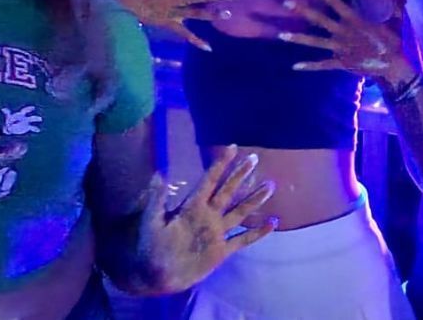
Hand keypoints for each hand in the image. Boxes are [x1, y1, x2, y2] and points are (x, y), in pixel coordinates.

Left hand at [1, 105, 42, 134]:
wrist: (9, 128)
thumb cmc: (8, 122)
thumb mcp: (7, 117)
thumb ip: (6, 113)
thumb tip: (3, 109)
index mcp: (20, 115)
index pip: (25, 111)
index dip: (29, 109)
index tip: (33, 108)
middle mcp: (25, 118)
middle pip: (31, 117)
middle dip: (35, 118)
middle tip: (40, 119)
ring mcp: (26, 123)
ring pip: (33, 122)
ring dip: (36, 122)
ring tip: (40, 123)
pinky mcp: (27, 127)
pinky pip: (32, 128)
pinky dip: (35, 129)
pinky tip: (38, 130)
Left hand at [130, 145, 276, 293]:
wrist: (155, 275)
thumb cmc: (150, 247)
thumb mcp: (151, 221)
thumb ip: (157, 199)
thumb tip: (159, 173)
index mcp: (192, 207)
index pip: (210, 180)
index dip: (220, 164)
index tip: (232, 147)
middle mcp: (208, 216)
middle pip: (228, 191)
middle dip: (240, 175)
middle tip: (254, 158)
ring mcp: (216, 233)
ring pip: (240, 212)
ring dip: (254, 199)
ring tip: (270, 185)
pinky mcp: (221, 251)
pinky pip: (242, 240)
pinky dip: (257, 233)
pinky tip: (272, 223)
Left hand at [271, 0, 419, 86]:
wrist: (397, 66)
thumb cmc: (396, 40)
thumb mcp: (400, 19)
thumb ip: (400, 2)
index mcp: (354, 19)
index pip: (333, 0)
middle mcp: (343, 32)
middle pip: (317, 18)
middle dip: (299, 8)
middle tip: (282, 0)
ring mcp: (340, 48)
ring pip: (314, 42)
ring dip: (297, 38)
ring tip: (279, 35)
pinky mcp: (342, 63)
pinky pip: (323, 64)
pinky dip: (309, 66)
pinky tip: (294, 66)